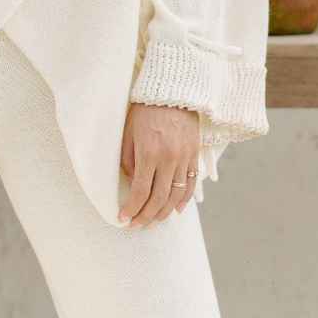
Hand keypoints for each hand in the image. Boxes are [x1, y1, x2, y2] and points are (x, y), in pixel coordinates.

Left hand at [118, 102, 201, 226]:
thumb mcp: (128, 133)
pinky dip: (184, 199)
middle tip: (137, 225)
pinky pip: (191, 183)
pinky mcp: (194, 155)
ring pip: (176, 195)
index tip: (123, 218)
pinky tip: (175, 209)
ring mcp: (184, 158)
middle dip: (146, 216)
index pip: (140, 191)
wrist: (171, 92)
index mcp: (149, 153)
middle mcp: (168, 159)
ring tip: (153, 221)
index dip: (132, 208)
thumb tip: (131, 183)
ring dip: (164, 212)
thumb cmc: (144, 111)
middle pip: (158, 198)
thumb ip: (128, 160)